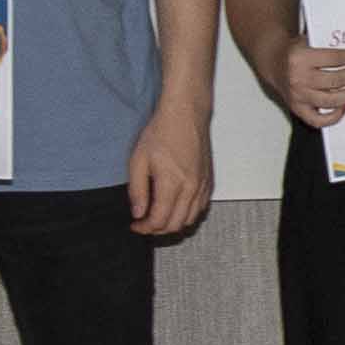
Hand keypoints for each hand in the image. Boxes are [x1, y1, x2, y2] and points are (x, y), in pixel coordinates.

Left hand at [126, 102, 212, 240]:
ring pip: (190, 220)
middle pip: (175, 225)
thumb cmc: (163, 131)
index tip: (135, 225)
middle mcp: (191, 188)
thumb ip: (137, 190)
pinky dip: (187, 215)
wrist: (186, 114)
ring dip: (173, 224)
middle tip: (144, 224)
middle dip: (157, 230)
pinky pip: (200, 208)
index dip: (145, 228)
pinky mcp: (208, 181)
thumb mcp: (138, 160)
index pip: (159, 220)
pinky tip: (175, 208)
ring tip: (158, 218)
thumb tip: (138, 212)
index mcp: (172, 183)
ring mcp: (203, 185)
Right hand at [280, 44, 344, 128]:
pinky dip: (334, 117)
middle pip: (335, 80)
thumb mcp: (307, 40)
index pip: (334, 58)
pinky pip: (318, 120)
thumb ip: (327, 46)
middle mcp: (298, 78)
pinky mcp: (297, 109)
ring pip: (330, 101)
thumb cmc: (294, 52)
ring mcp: (298, 96)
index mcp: (300, 58)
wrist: (273, 62)